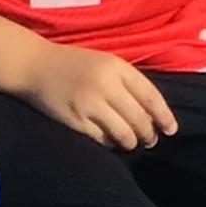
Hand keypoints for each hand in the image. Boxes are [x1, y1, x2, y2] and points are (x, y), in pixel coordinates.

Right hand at [27, 44, 175, 150]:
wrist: (34, 65)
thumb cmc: (73, 64)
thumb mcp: (105, 63)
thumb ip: (127, 83)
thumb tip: (152, 114)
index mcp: (117, 67)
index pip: (151, 97)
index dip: (164, 116)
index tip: (171, 129)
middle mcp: (105, 85)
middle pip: (139, 119)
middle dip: (149, 134)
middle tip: (150, 140)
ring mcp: (89, 105)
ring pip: (123, 134)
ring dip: (132, 142)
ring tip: (132, 143)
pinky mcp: (75, 121)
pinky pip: (102, 139)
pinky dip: (111, 144)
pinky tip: (111, 142)